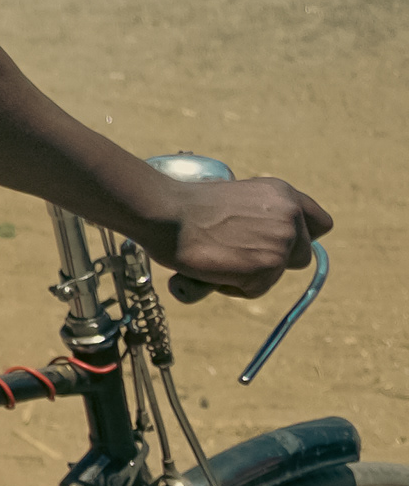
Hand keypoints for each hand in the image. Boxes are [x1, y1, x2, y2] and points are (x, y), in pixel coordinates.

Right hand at [161, 173, 330, 299]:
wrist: (165, 213)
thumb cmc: (186, 206)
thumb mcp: (237, 197)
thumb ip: (260, 213)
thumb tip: (263, 239)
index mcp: (284, 194)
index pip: (320, 224)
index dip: (301, 238)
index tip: (280, 244)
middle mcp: (291, 217)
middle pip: (301, 256)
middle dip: (273, 261)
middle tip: (237, 255)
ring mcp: (281, 244)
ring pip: (275, 275)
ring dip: (249, 274)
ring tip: (216, 259)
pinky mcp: (267, 269)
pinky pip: (254, 290)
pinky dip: (231, 286)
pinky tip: (211, 269)